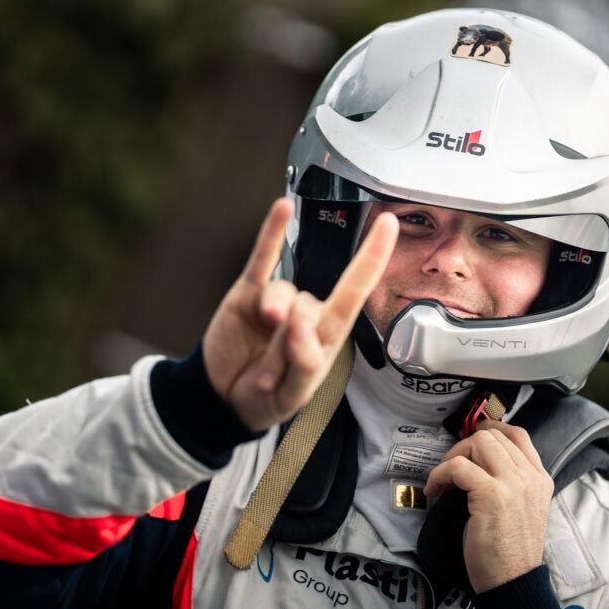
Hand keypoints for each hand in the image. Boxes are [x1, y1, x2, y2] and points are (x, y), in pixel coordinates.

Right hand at [202, 198, 397, 431]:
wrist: (220, 400)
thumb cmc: (262, 398)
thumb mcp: (288, 398)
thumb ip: (301, 365)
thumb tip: (300, 325)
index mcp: (325, 337)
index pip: (354, 293)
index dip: (372, 259)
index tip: (388, 226)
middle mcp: (305, 314)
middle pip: (309, 306)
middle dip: (290, 341)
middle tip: (271, 375)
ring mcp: (276, 301)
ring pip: (283, 291)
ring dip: (273, 315)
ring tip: (260, 353)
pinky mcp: (247, 294)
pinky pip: (262, 259)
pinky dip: (272, 233)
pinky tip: (282, 209)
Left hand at [423, 420, 553, 592]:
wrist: (514, 582)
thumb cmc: (510, 550)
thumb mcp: (522, 508)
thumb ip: (511, 481)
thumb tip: (479, 460)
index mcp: (540, 478)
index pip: (518, 434)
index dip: (490, 428)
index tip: (469, 438)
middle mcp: (531, 477)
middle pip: (492, 435)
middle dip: (464, 446)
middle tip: (451, 469)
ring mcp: (514, 484)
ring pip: (477, 443)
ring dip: (452, 457)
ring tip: (443, 480)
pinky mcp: (492, 495)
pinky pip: (457, 467)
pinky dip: (439, 474)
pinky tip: (434, 491)